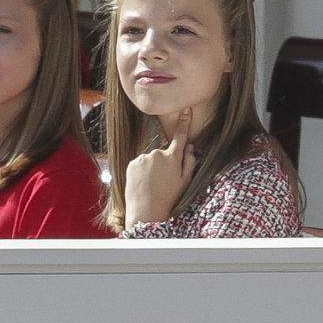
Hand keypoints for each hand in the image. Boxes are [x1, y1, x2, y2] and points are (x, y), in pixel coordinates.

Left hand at [124, 108, 196, 227]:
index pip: (180, 136)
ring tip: (153, 185)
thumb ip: (190, 161)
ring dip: (153, 168)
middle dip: (165, 163)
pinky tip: (144, 184)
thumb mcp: (186, 182)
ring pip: (151, 159)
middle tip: (165, 182)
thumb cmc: (169, 198)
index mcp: (172, 158)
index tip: (186, 110)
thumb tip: (189, 146)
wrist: (146, 211)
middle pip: (164, 153)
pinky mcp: (132, 163)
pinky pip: (141, 163)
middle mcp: (156, 154)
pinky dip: (143, 171)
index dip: (184, 122)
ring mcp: (143, 158)